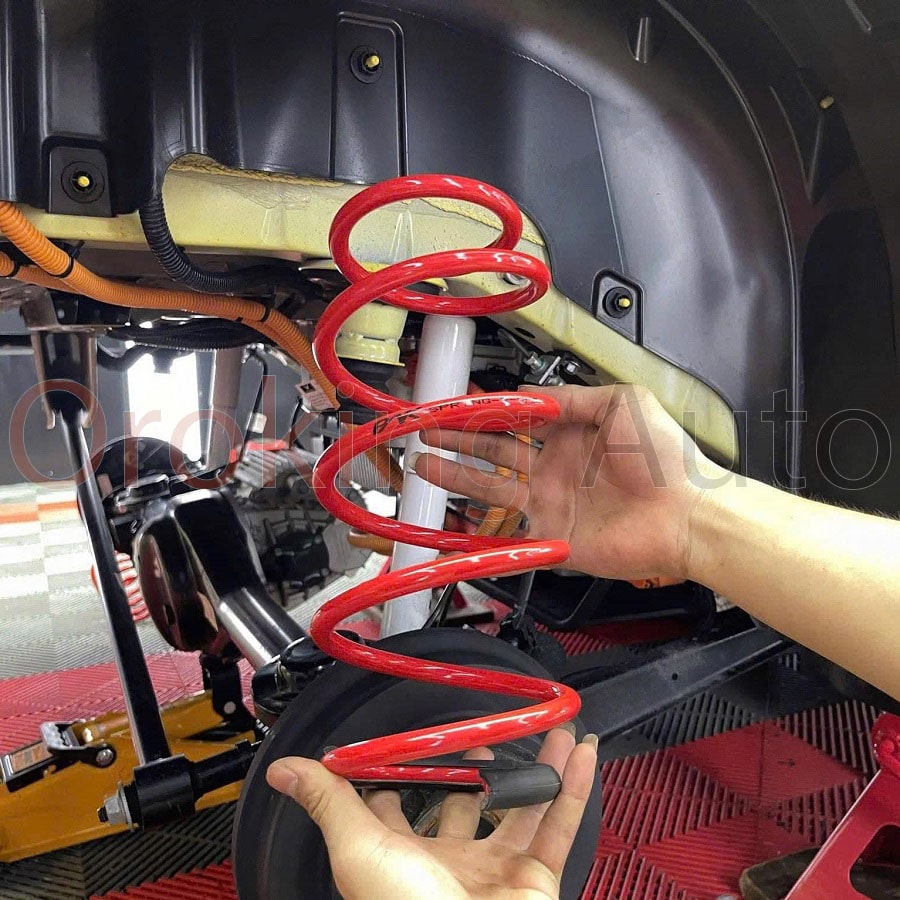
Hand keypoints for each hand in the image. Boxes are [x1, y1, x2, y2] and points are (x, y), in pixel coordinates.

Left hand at [267, 729, 597, 899]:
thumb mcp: (359, 850)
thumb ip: (329, 804)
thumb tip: (285, 771)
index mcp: (402, 858)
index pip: (395, 808)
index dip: (396, 774)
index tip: (402, 739)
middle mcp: (449, 863)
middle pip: (465, 804)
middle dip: (474, 769)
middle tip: (481, 733)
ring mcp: (495, 872)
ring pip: (520, 807)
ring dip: (538, 766)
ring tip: (547, 729)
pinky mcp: (536, 880)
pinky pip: (560, 824)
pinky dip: (574, 787)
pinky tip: (579, 752)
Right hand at [414, 384, 723, 581]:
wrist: (685, 515)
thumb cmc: (665, 459)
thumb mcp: (622, 402)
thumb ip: (574, 396)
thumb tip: (529, 392)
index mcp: (572, 435)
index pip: (516, 420)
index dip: (485, 412)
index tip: (456, 403)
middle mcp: (556, 468)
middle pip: (495, 452)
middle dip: (458, 441)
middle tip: (427, 430)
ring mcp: (551, 503)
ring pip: (491, 488)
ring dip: (456, 475)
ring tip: (424, 463)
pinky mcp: (551, 537)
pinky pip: (507, 537)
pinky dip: (477, 537)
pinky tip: (449, 527)